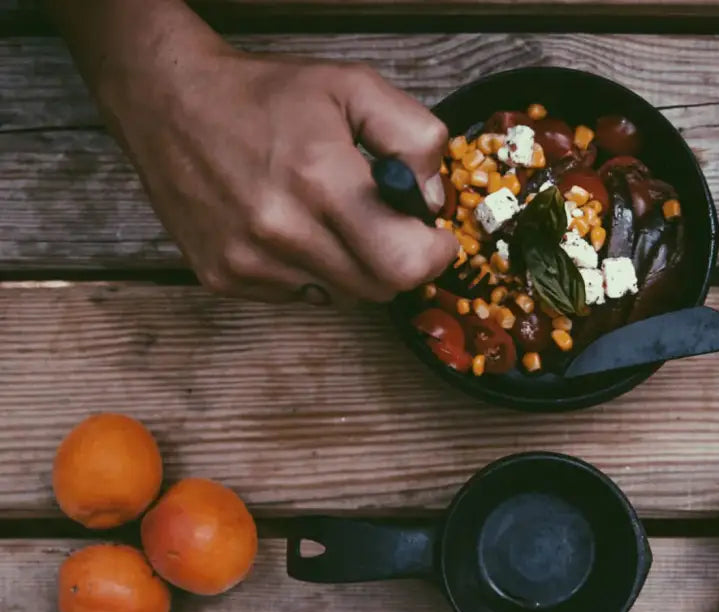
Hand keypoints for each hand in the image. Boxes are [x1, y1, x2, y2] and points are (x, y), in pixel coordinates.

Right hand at [102, 44, 457, 303]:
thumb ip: (414, 138)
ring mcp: (250, 263)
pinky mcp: (225, 279)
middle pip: (380, 289)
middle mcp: (283, 231)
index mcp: (321, 182)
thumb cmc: (265, 95)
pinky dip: (308, 272)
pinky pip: (298, 296)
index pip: (405, 265)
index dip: (432, 256)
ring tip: (326, 217)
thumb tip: (432, 199)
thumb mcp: (354, 87)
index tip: (433, 237)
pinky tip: (288, 229)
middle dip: (395, 259)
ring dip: (350, 267)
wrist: (166, 99)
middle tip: (383, 223)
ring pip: (342, 297)